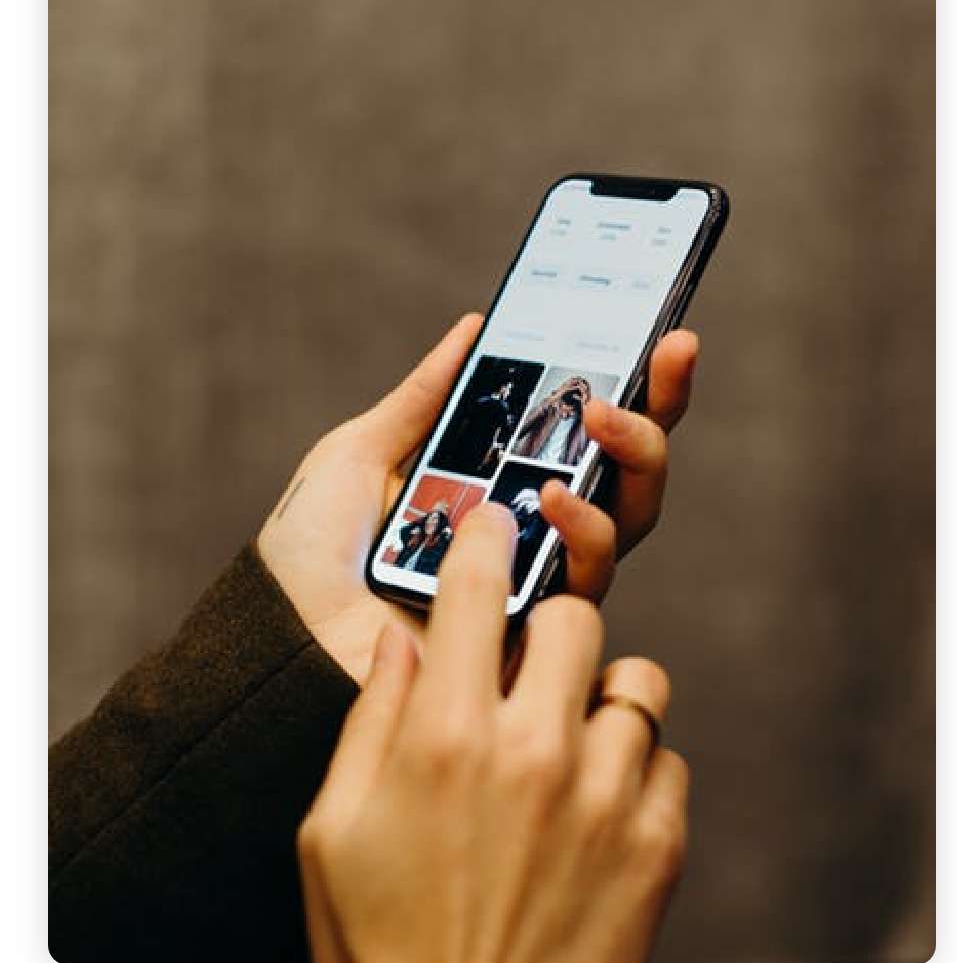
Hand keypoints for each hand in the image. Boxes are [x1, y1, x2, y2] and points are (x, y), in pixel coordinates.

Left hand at [258, 314, 697, 683]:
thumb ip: (425, 397)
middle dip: (659, 410)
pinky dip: (585, 530)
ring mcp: (538, 580)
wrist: (282, 635)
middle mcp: (531, 532)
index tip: (665, 333)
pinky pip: (588, 580)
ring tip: (602, 419)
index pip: (584, 433)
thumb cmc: (312, 552)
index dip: (635, 385)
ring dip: (632, 459)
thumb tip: (474, 327)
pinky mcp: (532, 629)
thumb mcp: (362, 452)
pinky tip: (555, 496)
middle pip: (628, 472)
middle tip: (669, 356)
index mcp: (497, 485)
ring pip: (628, 519)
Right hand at [298, 504, 688, 962]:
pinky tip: (594, 803)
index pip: (474, 588)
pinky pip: (668, 756)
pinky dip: (636, 766)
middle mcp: (535, 751)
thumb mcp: (332, 830)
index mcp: (447, 737)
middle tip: (525, 664)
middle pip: (576, 615)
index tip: (490, 520)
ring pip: (636, 679)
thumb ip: (372, 717)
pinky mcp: (658, 846)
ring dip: (598, 696)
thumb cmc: (380, 944)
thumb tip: (403, 634)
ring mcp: (607, 797)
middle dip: (547, 627)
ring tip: (565, 738)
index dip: (482, 537)